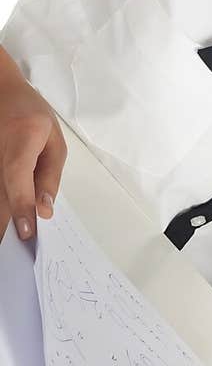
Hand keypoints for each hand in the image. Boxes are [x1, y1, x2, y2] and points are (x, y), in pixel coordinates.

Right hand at [0, 70, 66, 242]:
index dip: (22, 211)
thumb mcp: (52, 138)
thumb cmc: (29, 112)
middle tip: (23, 253)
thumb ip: (50, 175)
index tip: (27, 235)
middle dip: (10, 226)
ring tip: (17, 239)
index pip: (17, 183)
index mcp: (20, 144)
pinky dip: (3, 209)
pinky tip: (11, 221)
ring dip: (5, 220)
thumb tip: (45, 209)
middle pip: (0, 199)